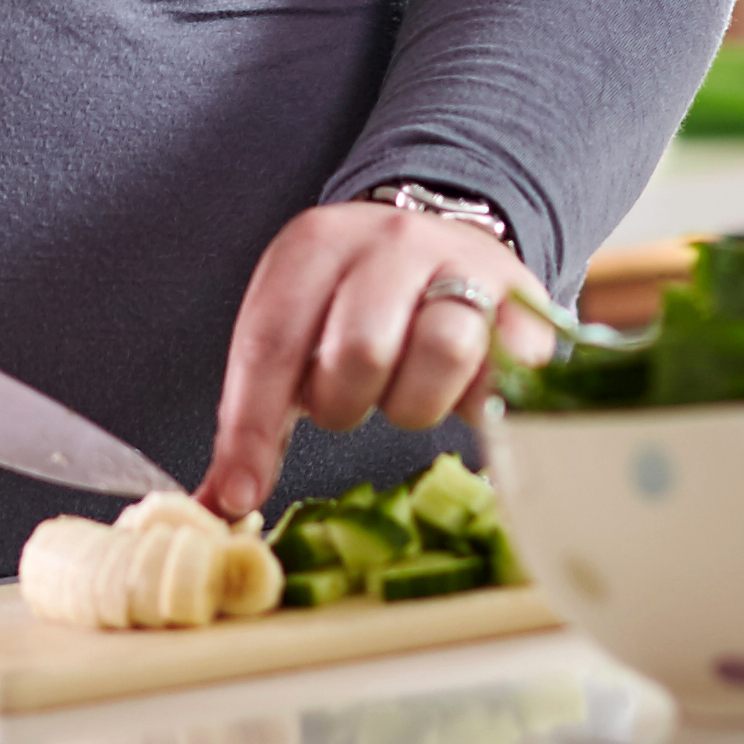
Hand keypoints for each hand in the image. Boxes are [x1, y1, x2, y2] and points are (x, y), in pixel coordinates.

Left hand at [203, 199, 554, 516]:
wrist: (443, 241)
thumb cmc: (353, 305)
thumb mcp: (294, 330)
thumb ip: (255, 415)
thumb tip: (221, 504)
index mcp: (315, 243)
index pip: (272, 342)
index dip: (253, 428)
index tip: (242, 493)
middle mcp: (391, 239)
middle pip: (360, 350)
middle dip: (344, 404)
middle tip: (347, 403)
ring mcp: (463, 262)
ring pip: (442, 350)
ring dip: (414, 403)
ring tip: (402, 395)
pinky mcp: (522, 297)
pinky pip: (510, 365)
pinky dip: (482, 400)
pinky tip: (463, 396)